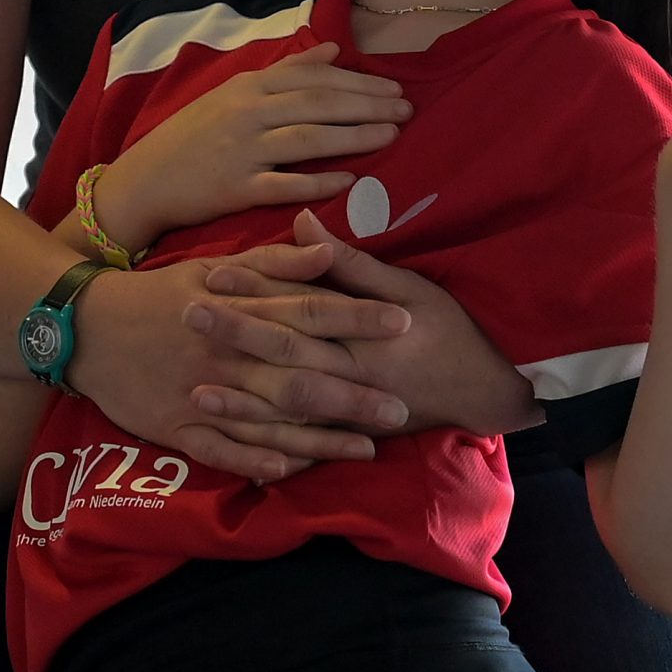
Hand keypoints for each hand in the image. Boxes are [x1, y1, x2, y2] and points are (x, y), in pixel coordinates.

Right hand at [64, 241, 413, 483]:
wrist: (88, 326)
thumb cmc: (163, 294)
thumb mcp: (215, 266)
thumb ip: (275, 263)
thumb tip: (327, 250)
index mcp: (240, 308)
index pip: (310, 309)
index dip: (357, 316)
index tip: (403, 322)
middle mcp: (227, 353)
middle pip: (300, 373)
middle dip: (353, 392)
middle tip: (402, 406)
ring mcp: (202, 393)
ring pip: (269, 419)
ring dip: (320, 436)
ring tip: (368, 448)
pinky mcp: (178, 427)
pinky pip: (221, 449)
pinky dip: (254, 460)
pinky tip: (291, 471)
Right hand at [92, 41, 412, 252]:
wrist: (145, 180)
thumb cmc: (193, 136)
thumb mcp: (233, 92)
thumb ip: (285, 70)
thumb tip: (332, 49)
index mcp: (249, 86)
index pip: (313, 77)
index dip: (357, 80)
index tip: (394, 87)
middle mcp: (248, 113)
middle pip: (319, 104)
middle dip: (367, 105)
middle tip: (407, 110)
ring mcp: (242, 150)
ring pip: (308, 139)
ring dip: (354, 136)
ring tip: (391, 137)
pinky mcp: (236, 188)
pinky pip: (285, 184)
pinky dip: (320, 180)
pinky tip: (351, 180)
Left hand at [193, 208, 542, 437]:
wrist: (485, 391)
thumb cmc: (448, 329)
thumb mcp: (409, 286)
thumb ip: (351, 263)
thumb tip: (301, 224)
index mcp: (366, 334)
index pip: (300, 308)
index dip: (256, 291)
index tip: (213, 275)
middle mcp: (354, 376)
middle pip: (285, 358)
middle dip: (235, 338)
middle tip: (187, 316)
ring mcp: (352, 413)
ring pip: (288, 410)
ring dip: (241, 401)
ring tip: (196, 389)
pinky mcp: (351, 435)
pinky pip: (305, 447)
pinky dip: (269, 448)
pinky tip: (235, 443)